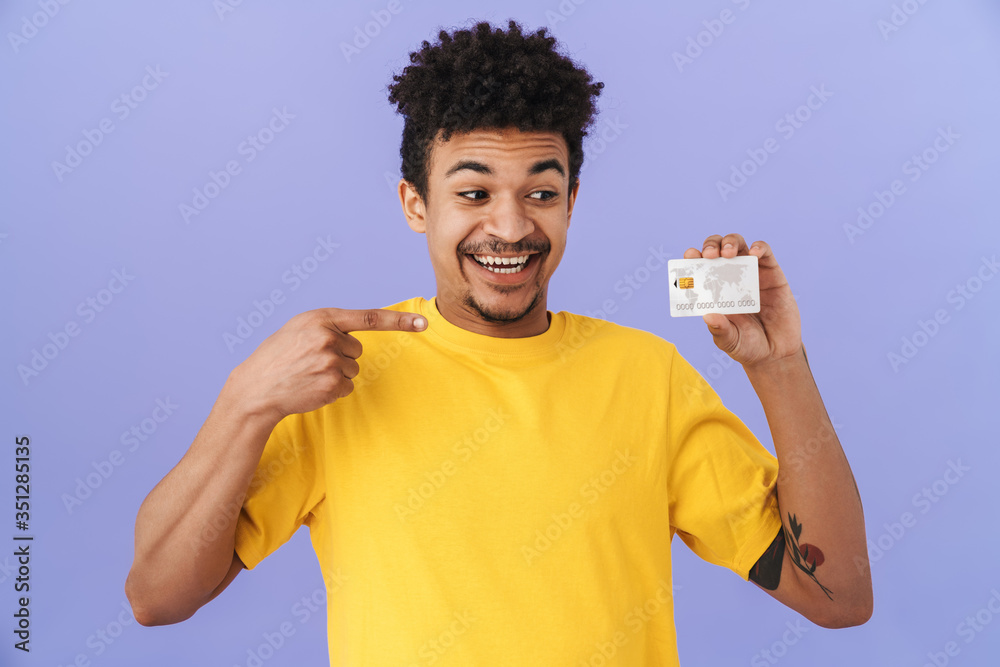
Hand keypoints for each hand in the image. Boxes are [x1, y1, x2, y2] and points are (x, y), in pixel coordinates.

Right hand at [227, 308, 426, 422]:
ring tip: (308, 374)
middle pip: (357, 350)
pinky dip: (332, 390)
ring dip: (336, 374)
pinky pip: (346, 388)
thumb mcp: (299, 328)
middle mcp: (328, 338)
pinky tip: (311, 387)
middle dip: (340, 356)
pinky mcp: (331, 385)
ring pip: (353, 370)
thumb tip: (357, 338)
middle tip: (311, 361)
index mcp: (321, 319)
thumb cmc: (278, 357)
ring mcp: (330, 363)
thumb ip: (329, 326)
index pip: (369, 318)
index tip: (424, 323)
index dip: (399, 321)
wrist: (256, 388)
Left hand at [683, 234, 800, 368]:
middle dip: (710, 246)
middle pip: (717, 250)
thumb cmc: (748, 346)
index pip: (699, 267)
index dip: (693, 258)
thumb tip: (708, 316)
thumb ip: (720, 330)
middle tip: (709, 255)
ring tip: (727, 253)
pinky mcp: (772, 274)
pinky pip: (765, 253)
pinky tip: (754, 253)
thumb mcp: (730, 341)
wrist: (777, 352)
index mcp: (713, 291)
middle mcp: (729, 278)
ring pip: (738, 245)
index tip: (689, 256)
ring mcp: (750, 273)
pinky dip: (759, 247)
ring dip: (730, 242)